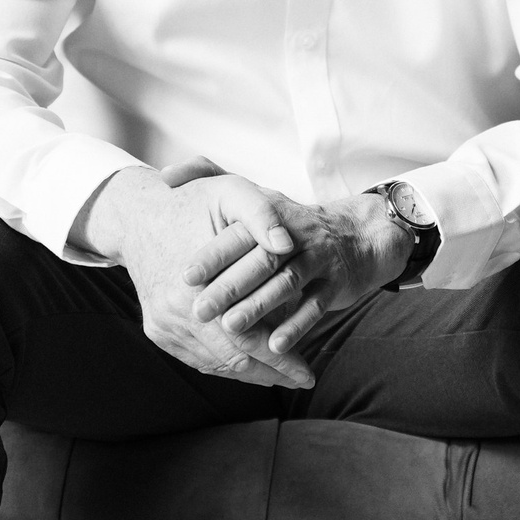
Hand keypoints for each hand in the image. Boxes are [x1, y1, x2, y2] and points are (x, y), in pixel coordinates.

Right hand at [78, 167, 315, 388]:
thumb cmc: (192, 202)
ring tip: (283, 375)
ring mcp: (163, 326)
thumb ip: (262, 215)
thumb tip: (288, 246)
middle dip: (271, 373)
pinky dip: (225, 364)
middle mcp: (175, 316)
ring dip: (250, 372)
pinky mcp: (157, 330)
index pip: (248, 339)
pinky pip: (196, 358)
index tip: (309, 372)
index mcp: (196, 290)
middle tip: (302, 379)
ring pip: (214, 364)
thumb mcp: (230, 193)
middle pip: (232, 359)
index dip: (282, 358)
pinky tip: (250, 365)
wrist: (137, 215)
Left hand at [185, 188, 413, 357]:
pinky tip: (275, 345)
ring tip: (231, 328)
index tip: (186, 277)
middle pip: (262, 259)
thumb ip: (207, 175)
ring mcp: (320, 256)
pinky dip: (297, 325)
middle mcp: (295, 232)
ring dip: (259, 307)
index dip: (213, 254)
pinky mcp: (338, 282)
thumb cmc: (286, 223)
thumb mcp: (253, 195)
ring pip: (288, 282)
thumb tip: (165, 173)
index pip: (241, 232)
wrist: (354, 236)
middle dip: (230, 286)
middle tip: (200, 310)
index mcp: (269, 211)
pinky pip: (317, 304)